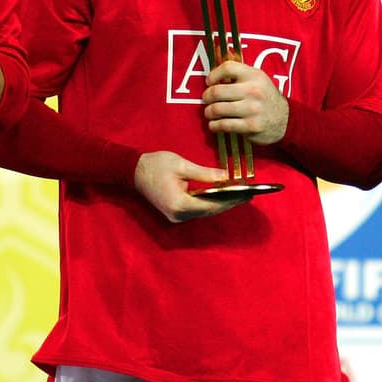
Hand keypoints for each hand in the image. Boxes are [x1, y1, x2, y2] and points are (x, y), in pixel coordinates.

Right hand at [134, 150, 249, 222]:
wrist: (132, 171)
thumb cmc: (156, 165)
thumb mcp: (182, 165)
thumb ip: (204, 173)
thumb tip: (226, 177)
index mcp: (179, 204)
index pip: (211, 205)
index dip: (231, 200)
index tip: (246, 194)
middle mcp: (178, 215)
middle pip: (210, 211)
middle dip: (230, 203)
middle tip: (248, 196)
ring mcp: (176, 216)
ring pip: (205, 212)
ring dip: (222, 204)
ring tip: (240, 196)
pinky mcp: (175, 213)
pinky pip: (198, 209)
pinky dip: (211, 203)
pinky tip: (223, 197)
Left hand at [202, 59, 288, 145]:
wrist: (286, 120)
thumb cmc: (265, 97)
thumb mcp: (257, 79)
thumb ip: (237, 69)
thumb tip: (217, 51)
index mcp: (254, 76)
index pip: (227, 67)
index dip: (213, 74)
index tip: (209, 82)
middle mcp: (253, 91)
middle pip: (217, 91)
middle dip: (206, 97)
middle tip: (206, 99)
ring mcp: (252, 109)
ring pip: (217, 109)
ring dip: (208, 112)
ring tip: (209, 113)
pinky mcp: (251, 126)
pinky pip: (224, 125)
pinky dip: (214, 125)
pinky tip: (215, 124)